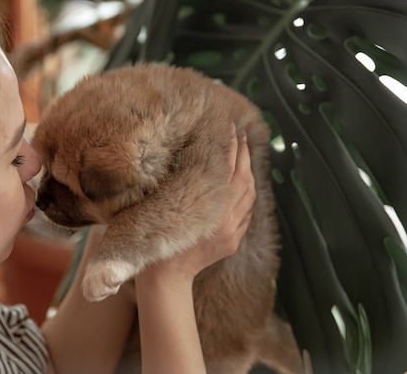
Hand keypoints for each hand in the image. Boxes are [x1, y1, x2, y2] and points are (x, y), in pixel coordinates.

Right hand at [139, 126, 255, 283]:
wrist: (166, 279)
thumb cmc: (155, 241)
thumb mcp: (158, 208)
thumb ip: (173, 184)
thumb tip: (182, 157)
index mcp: (207, 208)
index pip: (225, 169)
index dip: (230, 146)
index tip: (231, 127)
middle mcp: (225, 219)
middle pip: (243, 179)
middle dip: (244, 155)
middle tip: (242, 134)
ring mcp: (232, 231)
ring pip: (250, 195)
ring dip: (249, 172)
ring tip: (245, 154)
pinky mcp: (233, 241)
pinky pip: (248, 212)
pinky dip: (248, 194)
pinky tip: (243, 184)